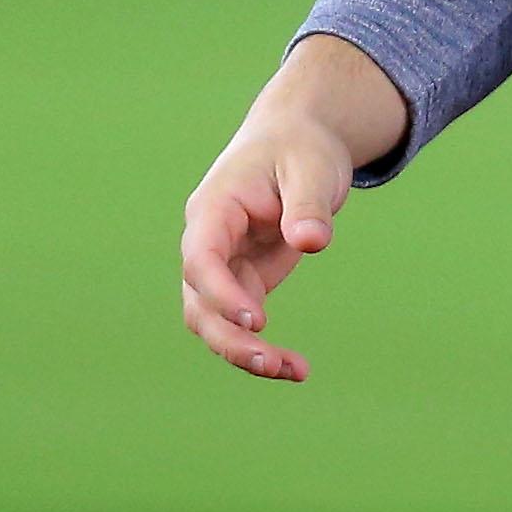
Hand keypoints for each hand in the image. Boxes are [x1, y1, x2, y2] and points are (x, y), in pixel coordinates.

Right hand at [177, 33, 408, 383]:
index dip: (221, 291)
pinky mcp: (244, 278)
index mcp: (214, 209)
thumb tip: (312, 241)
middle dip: (230, 337)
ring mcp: (223, 264)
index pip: (201, 258)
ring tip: (295, 372)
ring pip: (216, 321)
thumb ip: (308, 204)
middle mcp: (208, 242)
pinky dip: (264, 345)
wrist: (298, 139)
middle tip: (273, 363)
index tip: (257, 318)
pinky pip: (243, 321)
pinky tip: (297, 369)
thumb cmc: (301, 147)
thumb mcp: (311, 167)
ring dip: (246, 351)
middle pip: (199, 302)